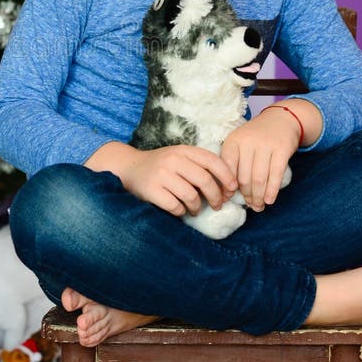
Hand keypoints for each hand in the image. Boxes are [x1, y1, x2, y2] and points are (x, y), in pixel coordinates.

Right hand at [118, 144, 237, 216]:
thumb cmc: (161, 165)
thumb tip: (226, 187)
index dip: (226, 176)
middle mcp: (173, 159)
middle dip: (216, 197)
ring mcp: (161, 175)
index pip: (212, 160)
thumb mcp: (179, 157)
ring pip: (191, 196)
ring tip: (195, 209)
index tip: (232, 189)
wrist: (129, 167)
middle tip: (217, 205)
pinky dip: (181, 212)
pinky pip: (175, 206)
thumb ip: (199, 166)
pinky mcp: (151, 190)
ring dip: (197, 207)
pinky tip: (180, 210)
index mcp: (183, 150)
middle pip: (205, 180)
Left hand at [220, 111, 300, 210]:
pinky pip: (276, 174)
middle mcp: (248, 141)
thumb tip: (226, 194)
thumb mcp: (240, 143)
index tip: (227, 199)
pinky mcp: (282, 149)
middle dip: (246, 195)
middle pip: (243, 177)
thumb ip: (232, 164)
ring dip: (258, 197)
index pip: (226, 168)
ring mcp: (266, 145)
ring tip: (258, 206)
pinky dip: (272, 190)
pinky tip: (269, 200)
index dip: (226, 186)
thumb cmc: (256, 136)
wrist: (281, 119)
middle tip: (249, 205)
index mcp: (233, 140)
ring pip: (259, 178)